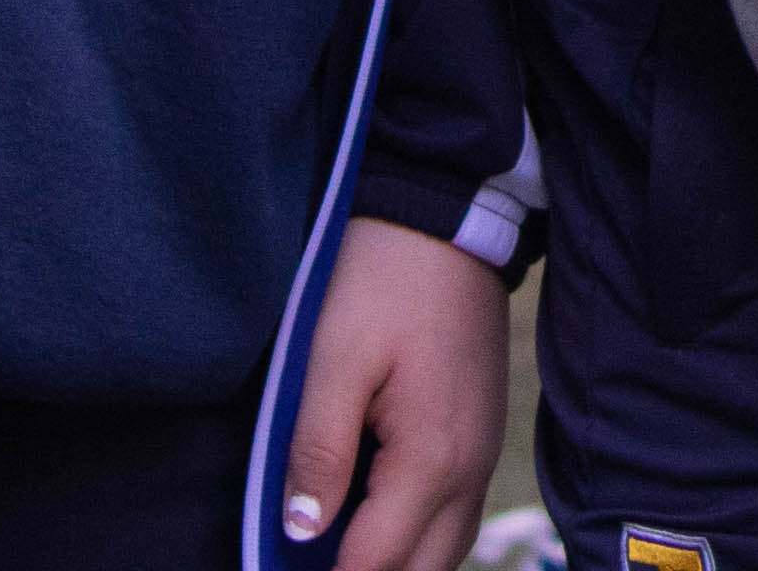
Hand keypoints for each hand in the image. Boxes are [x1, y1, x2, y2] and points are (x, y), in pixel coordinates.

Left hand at [284, 217, 506, 570]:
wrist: (450, 220)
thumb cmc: (384, 282)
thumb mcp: (333, 359)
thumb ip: (318, 451)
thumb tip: (301, 531)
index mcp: (431, 459)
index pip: (373, 563)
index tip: (275, 568)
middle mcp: (469, 471)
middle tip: (304, 564)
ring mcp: (483, 455)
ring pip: (444, 553)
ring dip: (394, 564)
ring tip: (336, 555)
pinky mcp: (482, 437)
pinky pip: (454, 518)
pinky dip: (417, 541)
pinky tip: (376, 527)